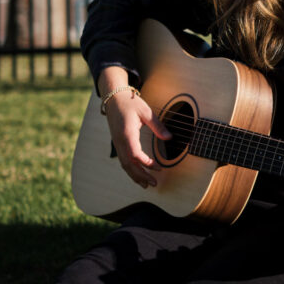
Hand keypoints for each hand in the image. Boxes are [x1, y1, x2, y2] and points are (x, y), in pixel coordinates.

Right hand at [98, 67, 170, 188]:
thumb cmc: (130, 104)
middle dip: (141, 176)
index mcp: (127, 134)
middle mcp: (120, 141)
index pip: (135, 154)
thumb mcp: (146, 112)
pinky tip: (138, 175)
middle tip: (154, 184)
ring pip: (124, 165)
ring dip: (135, 176)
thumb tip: (170, 137)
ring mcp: (117, 143)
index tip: (158, 167)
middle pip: (128, 164)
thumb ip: (158, 125)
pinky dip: (130, 170)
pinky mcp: (117, 144)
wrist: (113, 99)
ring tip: (146, 185)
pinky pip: (123, 160)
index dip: (146, 164)